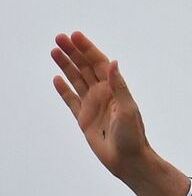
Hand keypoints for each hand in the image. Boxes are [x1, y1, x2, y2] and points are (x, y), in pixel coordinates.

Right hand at [52, 31, 150, 178]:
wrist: (128, 160)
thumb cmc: (132, 136)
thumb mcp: (127, 109)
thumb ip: (119, 86)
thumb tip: (113, 63)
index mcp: (115, 89)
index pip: (100, 63)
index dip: (88, 49)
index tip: (75, 36)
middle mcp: (103, 94)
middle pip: (86, 68)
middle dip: (73, 52)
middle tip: (59, 38)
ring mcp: (93, 105)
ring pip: (76, 80)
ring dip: (66, 65)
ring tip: (54, 51)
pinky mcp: (84, 119)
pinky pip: (71, 100)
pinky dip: (63, 89)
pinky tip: (57, 78)